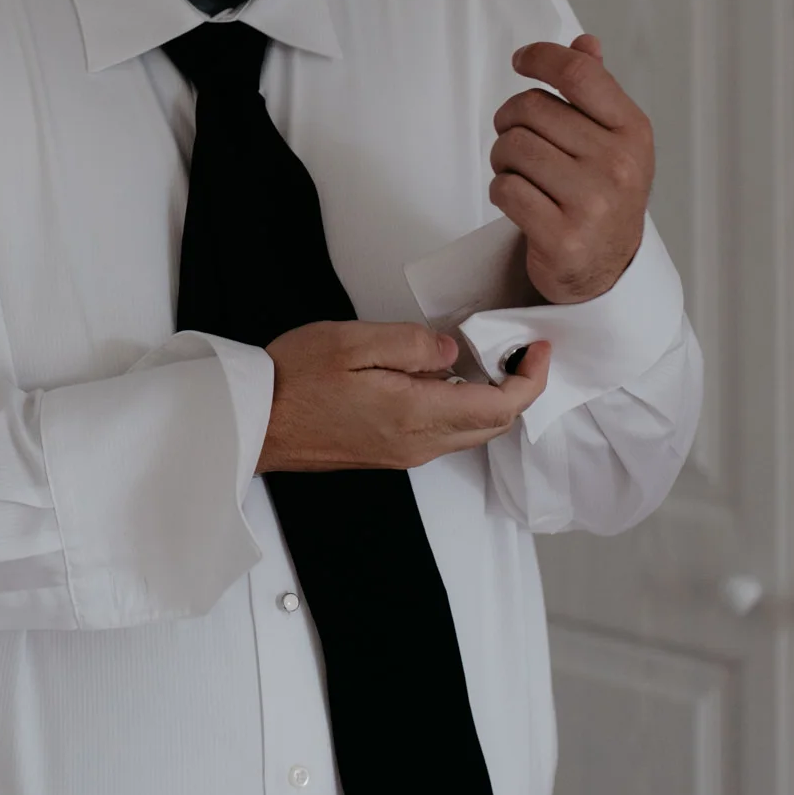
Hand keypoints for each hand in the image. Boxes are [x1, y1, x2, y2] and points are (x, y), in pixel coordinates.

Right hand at [255, 320, 550, 473]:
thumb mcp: (352, 341)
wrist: (255, 423)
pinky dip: (461, 406)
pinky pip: (444, 434)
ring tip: (484, 356)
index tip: (538, 349)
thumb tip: (451, 350)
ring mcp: (404, 453)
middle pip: (493, 425)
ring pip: (470, 432)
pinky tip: (444, 376)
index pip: (499, 407)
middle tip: (517, 348)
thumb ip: (411, 343)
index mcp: (415, 415)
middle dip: (517, 388)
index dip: (530, 379)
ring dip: (490, 399)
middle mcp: (417, 443)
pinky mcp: (390, 452)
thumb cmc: (293, 380)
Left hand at [492, 35, 653, 302]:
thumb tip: (584, 43)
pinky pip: (504, 189)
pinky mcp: (562, 238)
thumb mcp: (612, 140)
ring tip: (519, 173)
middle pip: (531, 109)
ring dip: (502, 159)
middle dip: (511, 121)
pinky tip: (519, 201)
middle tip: (517, 141)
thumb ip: (597, 91)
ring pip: (512, 147)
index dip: (542, 57)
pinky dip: (501, 190)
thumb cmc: (601, 194)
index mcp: (633, 131)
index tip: (521, 60)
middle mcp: (618, 164)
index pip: (580, 74)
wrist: (605, 270)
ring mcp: (592, 203)